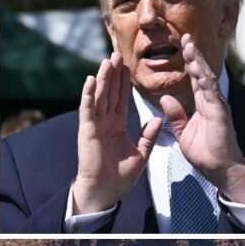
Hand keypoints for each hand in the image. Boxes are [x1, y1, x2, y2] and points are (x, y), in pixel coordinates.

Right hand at [71, 52, 162, 213]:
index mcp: (117, 125)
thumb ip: (148, 136)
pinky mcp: (87, 131)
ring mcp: (95, 125)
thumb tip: (157, 120)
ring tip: (107, 60)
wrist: (106, 191)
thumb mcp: (141, 153)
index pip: (121, 99)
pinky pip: (88, 110)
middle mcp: (105, 122)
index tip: (128, 66)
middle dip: (114, 74)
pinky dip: (89, 95)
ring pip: (99, 96)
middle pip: (110, 93)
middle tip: (117, 53)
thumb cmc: (120, 176)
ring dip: (102, 78)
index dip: (124, 83)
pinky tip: (90, 80)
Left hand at [159, 34, 244, 204]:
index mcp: (203, 105)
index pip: (195, 79)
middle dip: (194, 55)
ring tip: (190, 45)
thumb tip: (165, 97)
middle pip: (201, 73)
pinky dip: (204, 78)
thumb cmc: (206, 154)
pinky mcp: (220, 112)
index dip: (189, 63)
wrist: (220, 170)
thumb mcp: (183, 132)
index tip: (182, 46)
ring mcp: (217, 106)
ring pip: (207, 78)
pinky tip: (197, 66)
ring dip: (198, 61)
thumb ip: (176, 115)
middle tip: (186, 37)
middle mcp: (212, 102)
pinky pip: (211, 92)